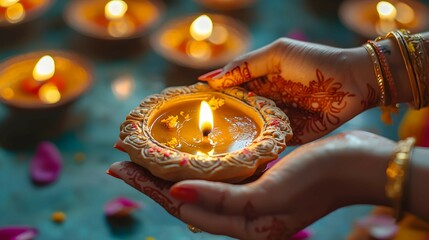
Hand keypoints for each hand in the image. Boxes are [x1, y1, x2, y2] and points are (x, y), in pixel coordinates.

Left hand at [108, 130, 393, 239]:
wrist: (357, 163)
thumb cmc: (318, 179)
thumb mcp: (268, 195)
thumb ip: (221, 200)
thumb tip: (175, 196)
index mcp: (244, 226)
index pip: (183, 209)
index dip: (150, 189)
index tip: (122, 169)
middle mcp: (244, 215)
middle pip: (186, 198)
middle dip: (152, 180)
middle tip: (123, 161)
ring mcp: (252, 196)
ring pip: (200, 186)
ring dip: (172, 170)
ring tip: (146, 156)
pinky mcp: (261, 178)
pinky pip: (221, 175)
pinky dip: (200, 164)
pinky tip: (188, 154)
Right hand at [199, 38, 375, 144]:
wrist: (353, 81)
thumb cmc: (314, 62)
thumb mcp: (276, 54)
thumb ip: (244, 65)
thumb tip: (209, 79)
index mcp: (260, 81)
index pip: (230, 90)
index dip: (212, 97)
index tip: (189, 104)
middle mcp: (265, 102)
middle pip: (237, 113)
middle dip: (220, 120)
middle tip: (195, 131)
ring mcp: (276, 120)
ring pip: (250, 130)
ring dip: (235, 136)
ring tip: (210, 145)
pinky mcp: (290, 136)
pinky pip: (269, 144)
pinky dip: (256, 147)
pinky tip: (237, 153)